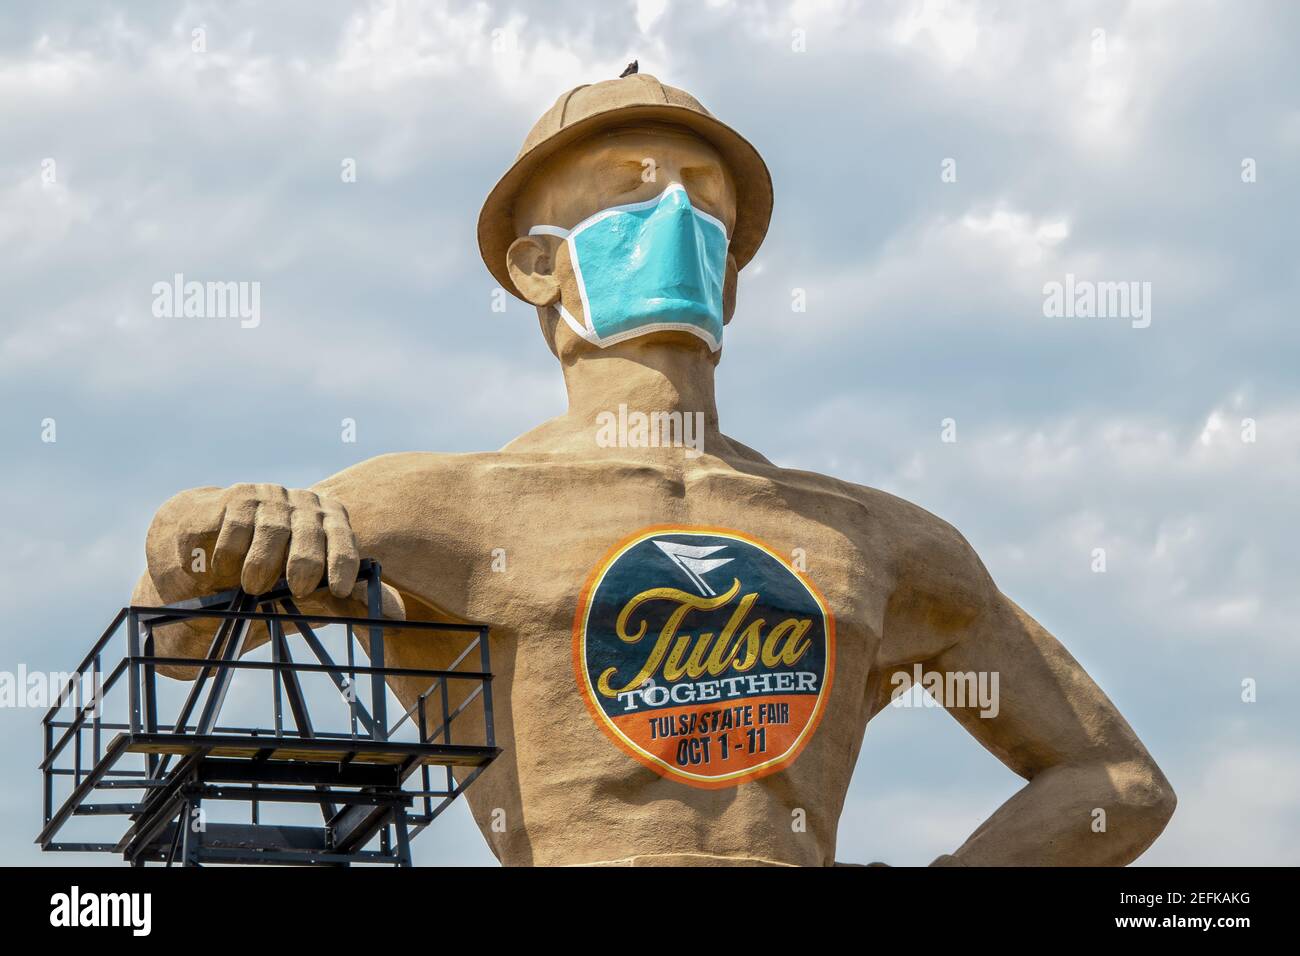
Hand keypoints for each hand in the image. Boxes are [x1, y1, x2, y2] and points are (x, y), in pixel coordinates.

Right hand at [172, 483, 359, 598]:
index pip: (343, 541)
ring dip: (263, 563)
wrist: (218, 539)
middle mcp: (306, 503)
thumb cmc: (274, 568)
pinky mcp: (241, 496)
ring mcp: (274, 497)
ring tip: (253, 587)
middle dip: (306, 563)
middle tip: (299, 589)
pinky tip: (223, 571)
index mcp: (331, 520)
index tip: (339, 591)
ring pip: (273, 530)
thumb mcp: (308, 582)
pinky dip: (231, 554)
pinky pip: (238, 527)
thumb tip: (379, 616)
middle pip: (310, 534)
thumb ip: (340, 596)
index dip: (342, 565)